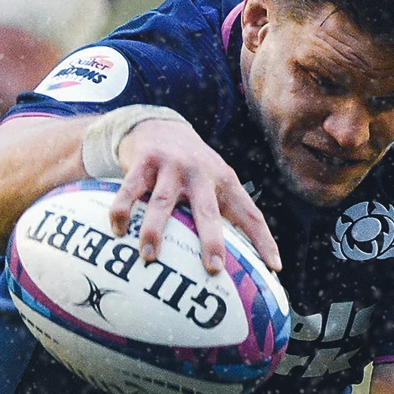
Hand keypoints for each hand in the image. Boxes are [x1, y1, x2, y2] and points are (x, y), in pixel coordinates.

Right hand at [111, 120, 280, 274]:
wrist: (158, 124)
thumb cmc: (191, 168)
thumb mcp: (215, 181)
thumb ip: (224, 213)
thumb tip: (239, 264)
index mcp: (225, 181)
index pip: (250, 214)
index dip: (264, 241)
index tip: (274, 269)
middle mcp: (201, 173)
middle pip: (208, 211)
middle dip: (212, 240)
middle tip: (214, 268)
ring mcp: (171, 166)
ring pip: (164, 202)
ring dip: (156, 231)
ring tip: (150, 257)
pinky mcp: (143, 162)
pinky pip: (130, 190)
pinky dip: (123, 210)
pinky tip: (119, 230)